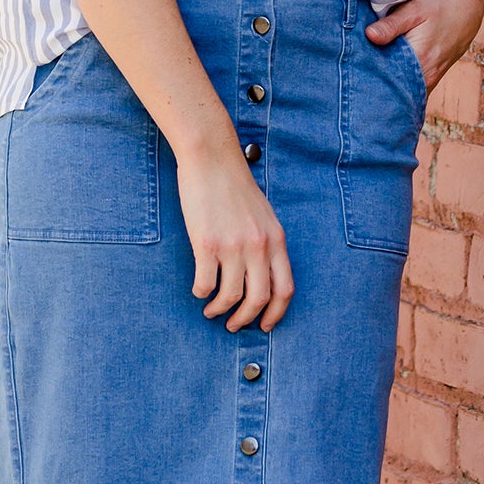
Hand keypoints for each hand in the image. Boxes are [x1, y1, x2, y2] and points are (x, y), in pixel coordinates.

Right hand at [174, 144, 294, 334]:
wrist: (211, 158)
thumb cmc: (234, 184)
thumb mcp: (264, 215)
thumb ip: (267, 243)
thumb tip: (261, 274)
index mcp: (276, 239)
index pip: (284, 289)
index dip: (276, 314)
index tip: (264, 325)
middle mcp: (258, 246)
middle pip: (259, 299)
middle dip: (246, 319)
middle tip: (234, 325)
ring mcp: (233, 246)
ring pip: (231, 296)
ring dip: (220, 310)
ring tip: (211, 311)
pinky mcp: (206, 243)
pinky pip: (205, 283)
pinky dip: (201, 293)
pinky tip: (198, 290)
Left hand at [364, 0, 483, 96]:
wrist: (466, 9)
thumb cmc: (439, 6)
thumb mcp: (415, 9)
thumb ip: (392, 24)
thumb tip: (369, 35)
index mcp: (420, 60)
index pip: (387, 80)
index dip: (368, 80)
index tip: (351, 76)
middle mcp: (426, 76)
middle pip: (394, 91)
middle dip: (373, 88)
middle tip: (352, 82)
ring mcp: (430, 80)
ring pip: (403, 93)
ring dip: (385, 87)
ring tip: (364, 81)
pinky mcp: (431, 79)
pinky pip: (411, 90)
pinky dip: (397, 86)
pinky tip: (382, 79)